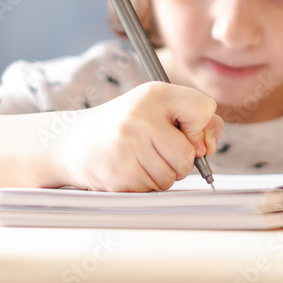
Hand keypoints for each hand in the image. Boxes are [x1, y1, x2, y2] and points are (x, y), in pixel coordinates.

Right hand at [52, 82, 223, 191]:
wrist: (73, 142)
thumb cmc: (124, 126)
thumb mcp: (156, 109)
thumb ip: (193, 120)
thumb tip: (209, 146)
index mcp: (155, 94)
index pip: (205, 109)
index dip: (201, 127)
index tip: (184, 131)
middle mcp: (142, 115)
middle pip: (189, 154)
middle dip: (179, 161)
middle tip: (155, 150)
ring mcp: (131, 144)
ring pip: (173, 176)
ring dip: (161, 175)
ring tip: (138, 158)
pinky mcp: (122, 171)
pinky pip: (154, 189)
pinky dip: (145, 184)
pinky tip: (128, 168)